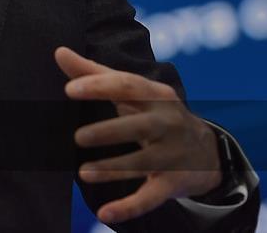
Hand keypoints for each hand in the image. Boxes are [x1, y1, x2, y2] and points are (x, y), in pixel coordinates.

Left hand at [55, 46, 221, 224]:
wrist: (207, 149)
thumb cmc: (155, 112)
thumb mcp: (133, 91)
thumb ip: (95, 73)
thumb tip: (59, 52)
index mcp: (155, 95)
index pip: (128, 86)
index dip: (100, 86)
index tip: (70, 89)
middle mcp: (167, 122)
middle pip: (139, 125)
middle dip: (110, 131)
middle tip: (78, 137)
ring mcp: (172, 154)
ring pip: (143, 162)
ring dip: (113, 169)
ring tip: (84, 173)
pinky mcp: (173, 182)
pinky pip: (151, 196)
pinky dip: (129, 207)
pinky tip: (105, 214)